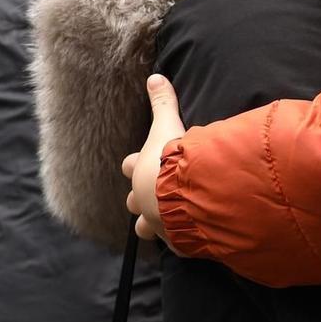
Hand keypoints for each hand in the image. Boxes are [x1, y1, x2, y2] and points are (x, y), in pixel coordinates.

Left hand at [121, 74, 181, 242]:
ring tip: (161, 224)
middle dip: (140, 198)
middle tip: (149, 195)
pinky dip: (181, 241)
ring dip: (154, 225)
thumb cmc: (172, 160)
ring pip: (148, 229)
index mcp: (141, 173)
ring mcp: (159, 223)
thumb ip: (163, 103)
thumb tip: (154, 77)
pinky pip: (176, 244)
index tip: (136, 162)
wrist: (185, 195)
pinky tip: (189, 239)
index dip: (134, 163)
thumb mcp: (168, 126)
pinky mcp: (178, 241)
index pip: (131, 166)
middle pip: (134, 202)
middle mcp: (145, 200)